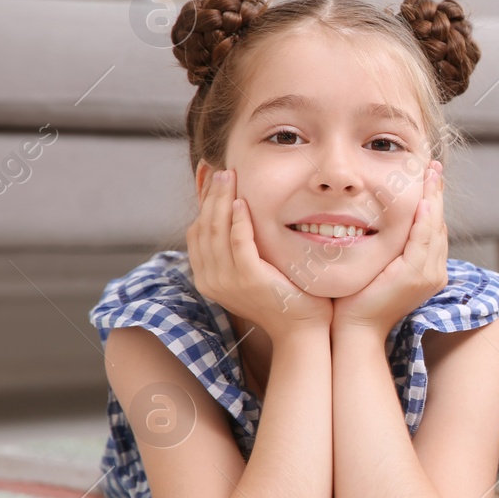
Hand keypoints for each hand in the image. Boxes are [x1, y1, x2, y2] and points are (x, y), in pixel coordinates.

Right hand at [186, 168, 333, 339]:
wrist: (301, 328)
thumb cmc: (283, 296)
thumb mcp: (253, 270)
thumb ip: (241, 249)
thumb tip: (238, 217)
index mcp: (208, 276)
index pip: (197, 231)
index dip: (202, 202)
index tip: (212, 178)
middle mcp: (211, 279)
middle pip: (203, 226)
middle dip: (211, 194)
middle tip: (222, 169)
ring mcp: (227, 280)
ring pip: (216, 230)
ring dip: (222, 199)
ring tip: (230, 176)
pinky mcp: (249, 279)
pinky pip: (239, 242)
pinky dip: (239, 219)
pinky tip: (245, 201)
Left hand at [332, 161, 447, 338]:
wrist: (353, 329)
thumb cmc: (356, 300)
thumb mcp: (376, 266)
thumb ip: (385, 247)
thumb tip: (374, 221)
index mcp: (427, 270)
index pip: (432, 228)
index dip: (432, 201)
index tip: (428, 178)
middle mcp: (435, 272)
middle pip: (438, 223)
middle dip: (437, 193)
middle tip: (434, 167)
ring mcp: (429, 275)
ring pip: (434, 228)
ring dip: (434, 199)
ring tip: (432, 174)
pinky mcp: (416, 275)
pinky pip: (423, 240)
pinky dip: (424, 219)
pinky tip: (422, 200)